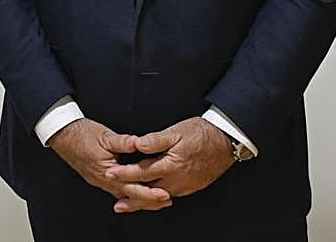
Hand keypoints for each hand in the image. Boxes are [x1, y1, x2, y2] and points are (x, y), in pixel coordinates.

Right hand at [47, 118, 172, 213]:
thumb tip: (139, 143)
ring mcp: (99, 180)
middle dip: (149, 201)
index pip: (132, 188)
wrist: (62, 133)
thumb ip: (123, 141)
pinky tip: (134, 190)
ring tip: (155, 199)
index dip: (149, 193)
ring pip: (123, 195)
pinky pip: (115, 190)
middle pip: (129, 196)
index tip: (165, 194)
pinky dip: (128, 192)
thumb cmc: (82, 133)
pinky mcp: (96, 177)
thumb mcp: (104, 135)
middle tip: (167, 201)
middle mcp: (103, 180)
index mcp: (107, 172)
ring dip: (139, 198)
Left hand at [105, 117, 234, 207]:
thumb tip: (137, 144)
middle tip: (117, 205)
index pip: (142, 172)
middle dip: (132, 198)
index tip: (109, 174)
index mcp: (171, 165)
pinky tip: (152, 199)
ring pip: (160, 197)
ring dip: (144, 202)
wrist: (225, 141)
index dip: (124, 174)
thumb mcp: (176, 131)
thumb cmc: (200, 133)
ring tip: (130, 205)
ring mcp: (185, 185)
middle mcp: (178, 179)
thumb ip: (155, 140)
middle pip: (150, 191)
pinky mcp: (192, 186)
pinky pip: (171, 195)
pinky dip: (158, 199)